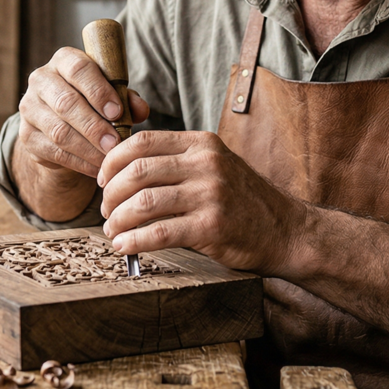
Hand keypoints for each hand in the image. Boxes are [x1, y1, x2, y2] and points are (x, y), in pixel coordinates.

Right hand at [16, 47, 150, 178]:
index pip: (78, 69)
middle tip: (115, 143)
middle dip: (94, 126)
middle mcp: (41, 80)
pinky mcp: (27, 136)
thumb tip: (141, 110)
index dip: (98, 91)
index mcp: (64, 60)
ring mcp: (30, 108)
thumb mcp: (112, 95)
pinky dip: (79, 162)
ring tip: (108, 158)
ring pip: (59, 131)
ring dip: (88, 148)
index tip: (117, 112)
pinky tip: (97, 168)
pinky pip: (54, 152)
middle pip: (66, 103)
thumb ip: (127, 98)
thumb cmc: (93, 101)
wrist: (63, 123)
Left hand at [97, 130, 302, 274]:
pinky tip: (124, 246)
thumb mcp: (214, 167)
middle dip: (111, 194)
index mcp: (202, 143)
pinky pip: (160, 232)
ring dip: (118, 219)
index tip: (102, 180)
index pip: (142, 142)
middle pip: (137, 171)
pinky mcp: (212, 225)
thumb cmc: (242, 202)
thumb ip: (178, 163)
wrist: (286, 230)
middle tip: (105, 211)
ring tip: (112, 231)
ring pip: (144, 202)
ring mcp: (210, 193)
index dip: (113, 161)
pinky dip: (135, 241)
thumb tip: (124, 173)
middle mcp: (206, 163)